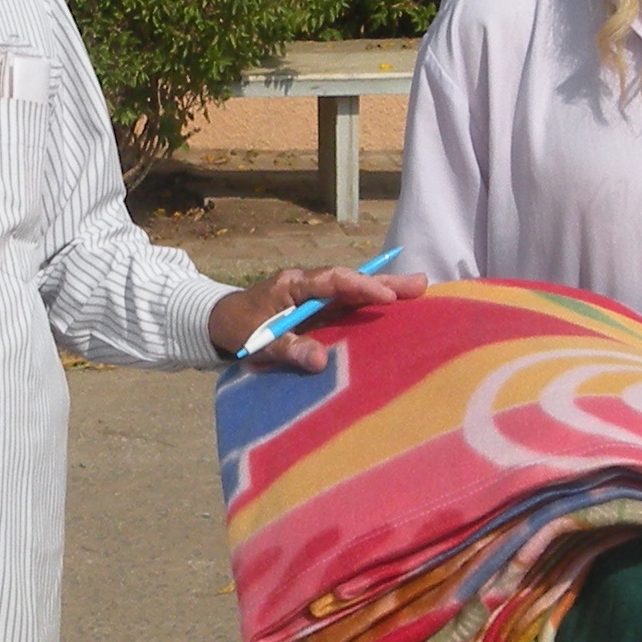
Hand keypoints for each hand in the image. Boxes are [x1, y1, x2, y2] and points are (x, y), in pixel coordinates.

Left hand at [206, 261, 423, 371]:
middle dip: (385, 282)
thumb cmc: (237, 327)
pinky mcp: (319, 312)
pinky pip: (349, 306)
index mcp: (293, 284)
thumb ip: (287, 348)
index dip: (361, 286)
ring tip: (420, 289)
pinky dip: (372, 306)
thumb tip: (320, 361)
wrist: (220, 323)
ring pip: (355, 292)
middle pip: (352, 281)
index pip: (333, 280)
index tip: (386, 297)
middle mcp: (310, 286)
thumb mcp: (257, 341)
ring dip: (385, 291)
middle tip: (421, 284)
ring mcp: (316, 298)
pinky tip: (396, 311)